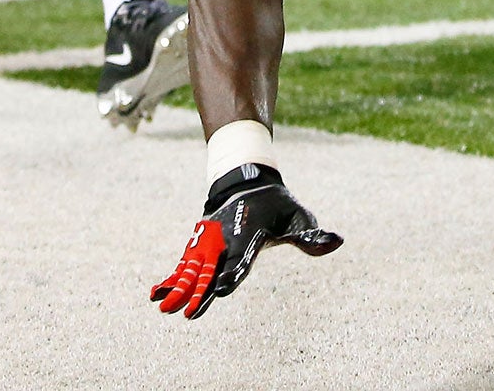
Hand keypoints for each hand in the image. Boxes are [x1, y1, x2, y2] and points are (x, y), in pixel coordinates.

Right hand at [152, 164, 341, 318]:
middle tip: (186, 312)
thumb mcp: (299, 217)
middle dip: (199, 290)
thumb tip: (338, 242)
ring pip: (193, 267)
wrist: (247, 181)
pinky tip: (156, 294)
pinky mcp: (200, 244)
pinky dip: (172, 276)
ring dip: (180, 287)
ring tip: (164, 307)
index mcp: (251, 233)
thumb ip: (313, 237)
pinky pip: (185, 263)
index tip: (222, 289)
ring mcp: (210, 240)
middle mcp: (227, 237)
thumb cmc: (279, 206)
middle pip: (212, 268)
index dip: (233, 274)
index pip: (242, 258)